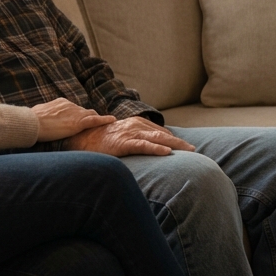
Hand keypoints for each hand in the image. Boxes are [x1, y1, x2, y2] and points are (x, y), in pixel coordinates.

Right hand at [31, 98, 114, 141]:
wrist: (32, 123)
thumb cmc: (31, 121)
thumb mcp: (39, 115)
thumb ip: (45, 116)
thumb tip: (40, 121)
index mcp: (60, 103)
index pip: (73, 109)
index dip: (77, 115)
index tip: (78, 120)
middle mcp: (69, 105)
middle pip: (83, 111)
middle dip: (87, 117)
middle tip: (95, 122)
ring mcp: (75, 112)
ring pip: (90, 115)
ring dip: (96, 119)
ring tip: (105, 123)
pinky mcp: (79, 122)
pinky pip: (95, 120)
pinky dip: (104, 119)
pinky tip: (112, 120)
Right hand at [65, 117, 194, 156]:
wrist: (81, 137)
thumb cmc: (101, 139)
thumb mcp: (120, 137)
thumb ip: (134, 139)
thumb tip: (147, 148)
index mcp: (135, 123)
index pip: (159, 131)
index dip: (173, 139)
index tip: (185, 147)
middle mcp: (134, 125)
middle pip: (162, 133)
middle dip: (179, 142)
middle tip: (193, 149)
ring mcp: (129, 134)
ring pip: (156, 138)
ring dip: (174, 144)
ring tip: (188, 150)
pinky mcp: (123, 143)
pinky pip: (142, 145)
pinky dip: (156, 148)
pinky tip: (166, 152)